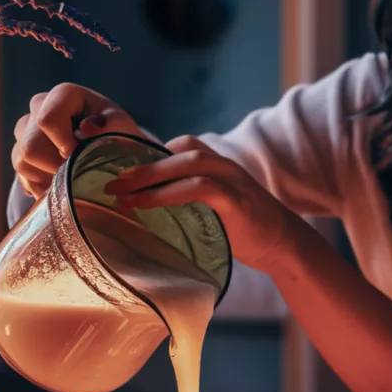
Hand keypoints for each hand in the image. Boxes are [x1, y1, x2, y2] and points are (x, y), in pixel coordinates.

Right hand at [11, 83, 144, 197]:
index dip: (61, 142)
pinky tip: (59, 184)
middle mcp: (38, 107)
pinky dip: (40, 185)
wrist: (112, 149)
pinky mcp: (21, 152)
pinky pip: (21, 174)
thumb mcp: (122, 127)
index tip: (78, 154)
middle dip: (55, 165)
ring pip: (22, 161)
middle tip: (77, 173)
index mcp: (64, 95)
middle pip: (31, 145)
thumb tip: (87, 127)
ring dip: (47, 176)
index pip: (47, 118)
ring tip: (71, 178)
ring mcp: (26, 130)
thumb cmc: (117, 134)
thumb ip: (112, 124)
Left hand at [104, 136, 299, 271]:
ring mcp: (229, 178)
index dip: (142, 156)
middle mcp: (220, 163)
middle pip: (173, 151)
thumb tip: (140, 208)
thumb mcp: (208, 208)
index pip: (171, 147)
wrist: (282, 243)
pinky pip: (199, 187)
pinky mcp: (235, 199)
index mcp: (212, 163)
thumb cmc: (240, 229)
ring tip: (122, 194)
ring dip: (149, 178)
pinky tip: (148, 205)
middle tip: (109, 183)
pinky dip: (170, 193)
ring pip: (184, 164)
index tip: (114, 174)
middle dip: (138, 166)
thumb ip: (183, 201)